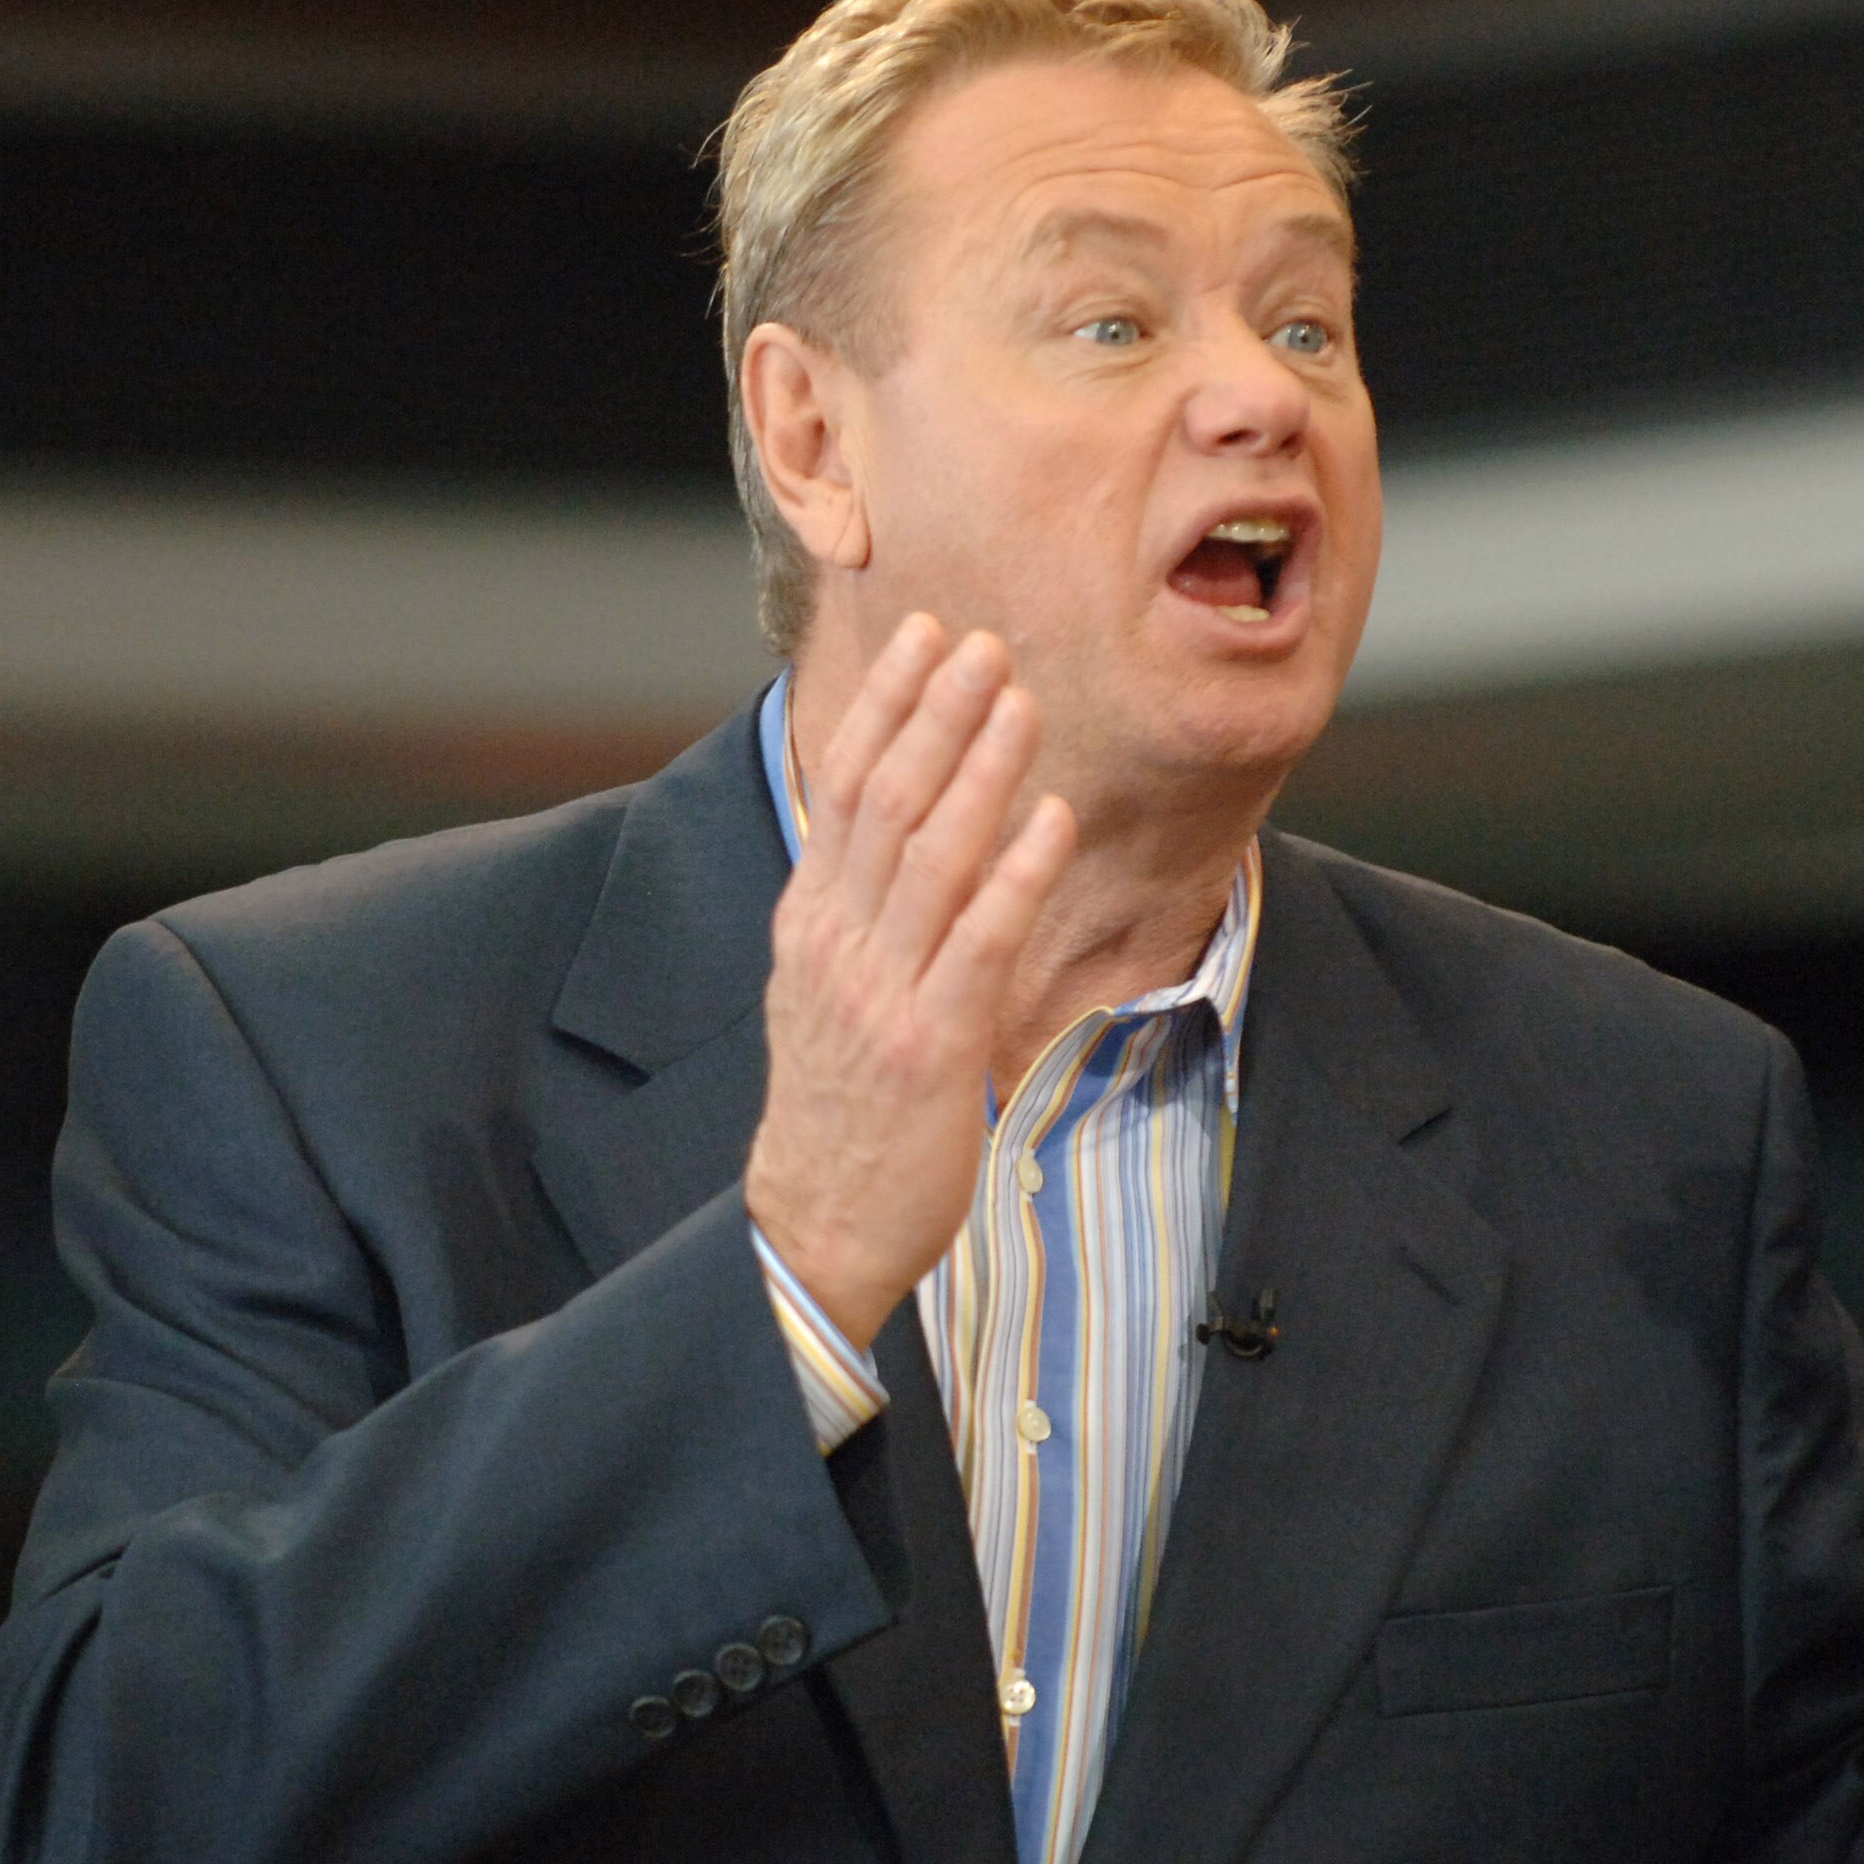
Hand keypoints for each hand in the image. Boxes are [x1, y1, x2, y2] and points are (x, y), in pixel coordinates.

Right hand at [745, 616, 1077, 1348]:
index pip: (843, 786)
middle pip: (887, 801)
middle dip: (938, 714)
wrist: (814, 1223)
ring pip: (931, 856)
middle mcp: (838, 943)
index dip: (889, 707)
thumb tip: (884, 828)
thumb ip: (854, 909)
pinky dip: (1016, 874)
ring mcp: (881, 992)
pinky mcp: (930, 1045)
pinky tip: (1052, 821)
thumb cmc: (839, 1105)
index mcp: (811, 920)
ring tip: (1022, 703)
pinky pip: (979, 942)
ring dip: (981, 770)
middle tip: (988, 645)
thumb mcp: (824, 987)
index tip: (929, 639)